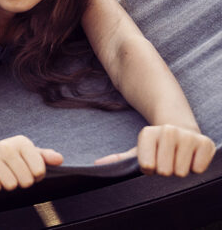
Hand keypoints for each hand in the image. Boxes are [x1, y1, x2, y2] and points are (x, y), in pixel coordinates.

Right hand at [0, 135, 62, 191]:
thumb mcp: (30, 155)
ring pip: (9, 185)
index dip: (36, 177)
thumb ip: (45, 157)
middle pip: (25, 181)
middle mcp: (5, 145)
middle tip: (15, 175)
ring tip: (3, 176)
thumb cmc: (13, 158)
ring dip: (7, 185)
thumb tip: (59, 159)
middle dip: (21, 182)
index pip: (39, 171)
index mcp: (21, 142)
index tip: (29, 171)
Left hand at [95, 125, 215, 175]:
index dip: (149, 169)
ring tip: (178, 159)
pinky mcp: (205, 143)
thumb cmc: (157, 148)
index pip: (147, 166)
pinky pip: (198, 168)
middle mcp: (167, 131)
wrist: (182, 132)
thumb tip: (97, 164)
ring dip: (180, 170)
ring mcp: (187, 136)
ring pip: (181, 171)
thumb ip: (119, 158)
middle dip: (165, 171)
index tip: (151, 162)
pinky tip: (191, 158)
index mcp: (148, 133)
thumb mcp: (138, 151)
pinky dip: (196, 167)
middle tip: (167, 161)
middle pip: (165, 171)